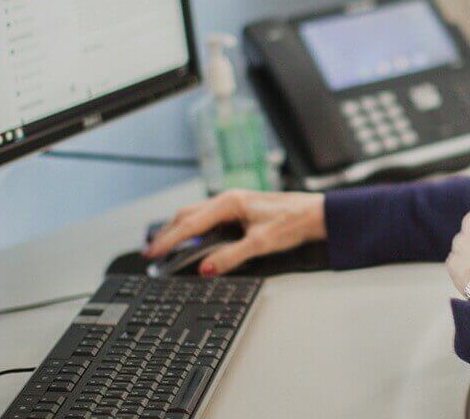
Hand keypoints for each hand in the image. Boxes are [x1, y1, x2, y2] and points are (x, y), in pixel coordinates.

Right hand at [145, 190, 325, 276]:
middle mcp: (229, 200)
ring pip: (197, 216)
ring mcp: (234, 205)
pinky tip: (193, 243)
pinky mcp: (241, 212)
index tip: (152, 253)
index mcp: (230, 203)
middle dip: (167, 233)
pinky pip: (209, 220)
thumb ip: (231, 257)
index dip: (168, 240)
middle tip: (152, 252)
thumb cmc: (294, 222)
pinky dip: (195, 231)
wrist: (318, 214)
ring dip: (180, 231)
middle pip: (188, 216)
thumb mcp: (261, 243)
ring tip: (165, 247)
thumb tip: (206, 269)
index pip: (190, 224)